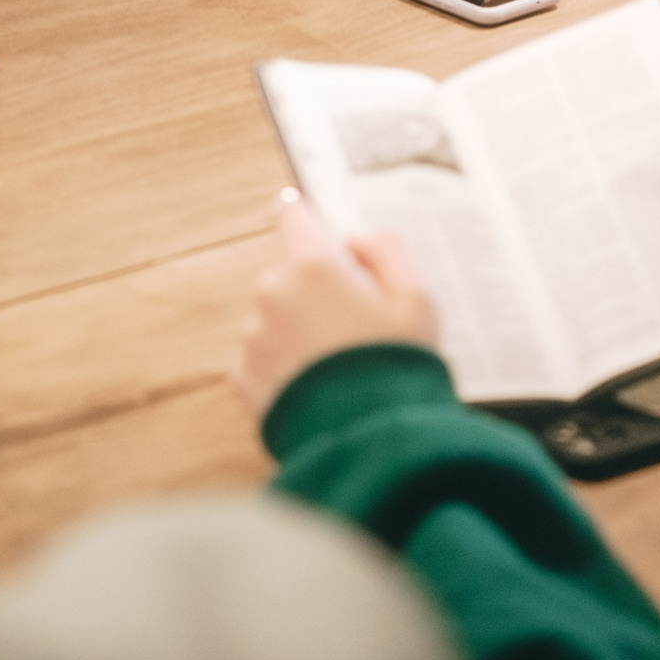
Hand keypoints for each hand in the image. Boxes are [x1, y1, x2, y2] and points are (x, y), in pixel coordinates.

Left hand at [230, 192, 437, 419]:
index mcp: (314, 266)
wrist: (369, 444)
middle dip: (317, 290)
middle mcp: (274, 292)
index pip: (295, 216)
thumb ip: (387, 252)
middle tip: (356, 326)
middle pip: (291, 273)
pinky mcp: (241, 376)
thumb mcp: (417, 300)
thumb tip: (355, 241)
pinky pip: (261, 356)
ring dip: (299, 330)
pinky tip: (317, 384)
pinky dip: (284, 365)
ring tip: (339, 365)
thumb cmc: (399, 367)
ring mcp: (253, 335)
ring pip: (275, 317)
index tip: (317, 230)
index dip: (309, 220)